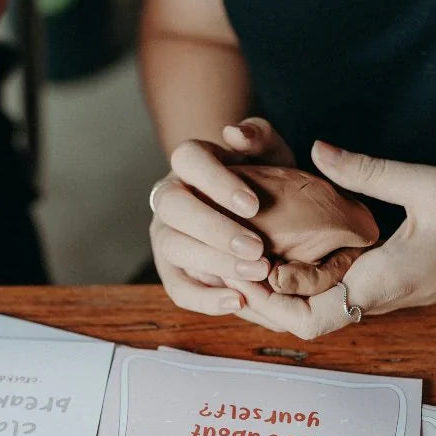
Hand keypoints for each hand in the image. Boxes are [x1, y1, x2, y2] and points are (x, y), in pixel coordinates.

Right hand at [150, 118, 295, 313]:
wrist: (260, 215)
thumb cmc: (264, 179)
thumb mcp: (270, 153)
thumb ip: (259, 136)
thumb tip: (234, 133)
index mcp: (189, 162)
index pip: (188, 159)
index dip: (216, 181)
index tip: (254, 205)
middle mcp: (169, 196)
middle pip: (173, 205)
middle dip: (214, 228)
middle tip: (257, 248)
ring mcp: (165, 233)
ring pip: (172, 246)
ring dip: (213, 261)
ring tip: (256, 274)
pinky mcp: (172, 269)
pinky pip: (178, 288)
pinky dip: (205, 299)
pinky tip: (237, 302)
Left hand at [224, 141, 435, 338]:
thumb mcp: (428, 185)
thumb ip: (368, 171)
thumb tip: (318, 149)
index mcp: (378, 283)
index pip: (309, 316)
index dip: (269, 299)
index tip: (240, 267)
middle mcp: (372, 300)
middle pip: (300, 324)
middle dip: (260, 304)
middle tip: (225, 269)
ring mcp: (375, 299)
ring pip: (311, 316)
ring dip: (275, 298)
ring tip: (239, 265)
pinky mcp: (380, 290)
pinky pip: (327, 301)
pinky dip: (297, 288)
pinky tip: (277, 260)